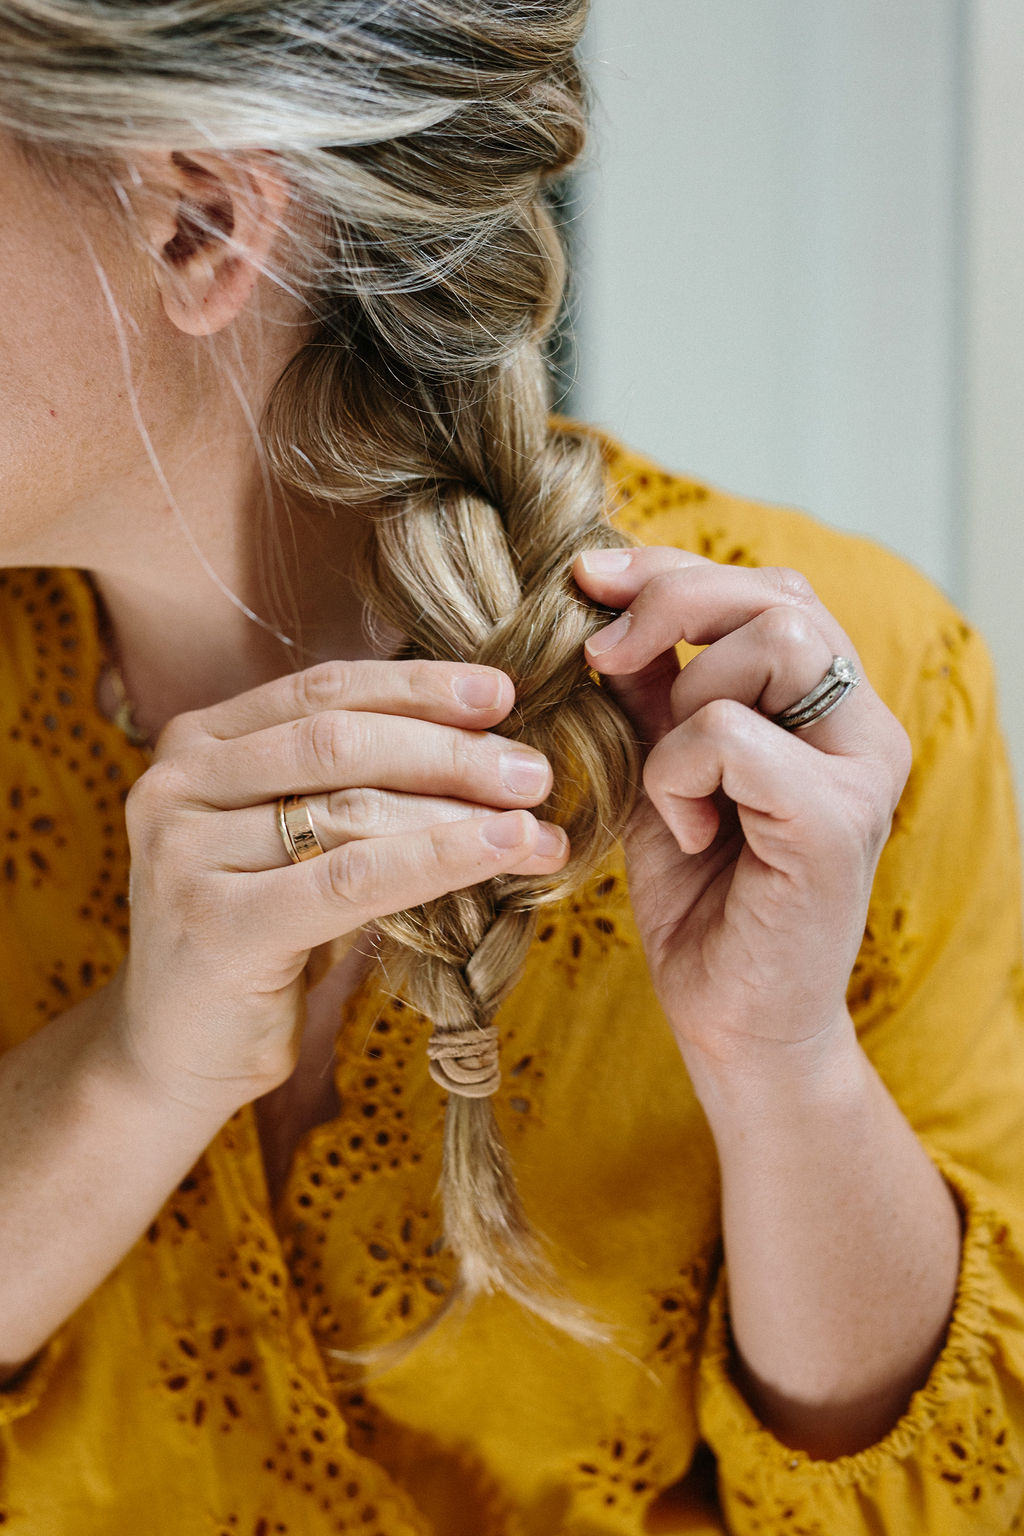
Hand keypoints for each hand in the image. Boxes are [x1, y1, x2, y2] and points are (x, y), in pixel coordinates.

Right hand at [114, 660, 567, 1116]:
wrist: (177, 1052)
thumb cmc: (260, 937)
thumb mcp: (295, 842)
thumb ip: (352, 782)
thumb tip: (489, 742)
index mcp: (197, 742)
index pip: (323, 689)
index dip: (418, 687)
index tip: (503, 693)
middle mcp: (177, 783)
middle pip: (340, 741)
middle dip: (451, 751)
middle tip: (533, 773)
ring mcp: (184, 853)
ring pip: (352, 810)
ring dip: (461, 814)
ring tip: (538, 828)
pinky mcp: (215, 924)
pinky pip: (352, 879)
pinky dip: (439, 860)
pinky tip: (502, 853)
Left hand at [573, 547, 910, 1080]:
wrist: (731, 1019)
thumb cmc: (699, 896)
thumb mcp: (662, 767)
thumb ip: (654, 688)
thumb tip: (604, 598)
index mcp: (832, 708)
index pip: (772, 588)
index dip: (677, 569)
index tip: (589, 579)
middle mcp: (866, 729)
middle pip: (780, 595)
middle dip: (670, 604)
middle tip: (599, 654)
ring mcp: (863, 772)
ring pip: (773, 644)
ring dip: (685, 701)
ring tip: (671, 783)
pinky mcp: (836, 822)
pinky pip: (732, 736)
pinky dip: (679, 774)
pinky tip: (687, 833)